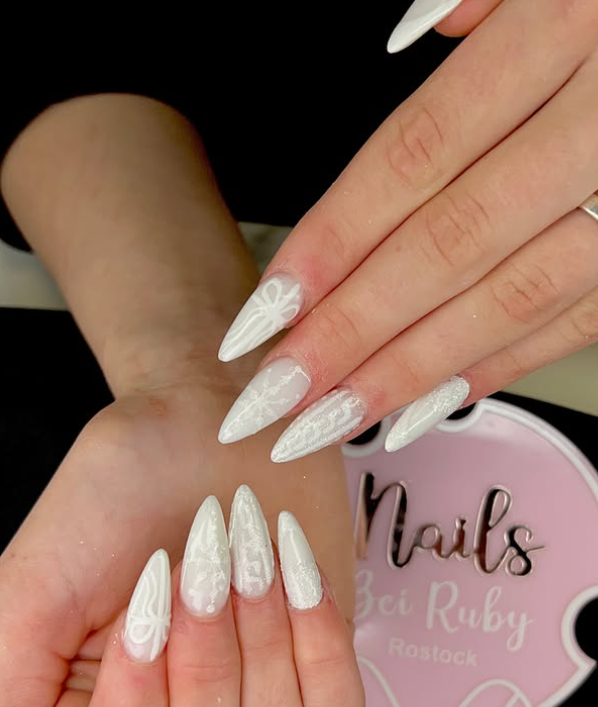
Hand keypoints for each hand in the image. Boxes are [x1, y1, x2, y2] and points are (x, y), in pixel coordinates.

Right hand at [0, 370, 360, 706]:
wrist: (206, 420)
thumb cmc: (120, 487)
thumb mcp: (31, 583)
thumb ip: (14, 702)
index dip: (133, 700)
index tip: (145, 595)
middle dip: (202, 666)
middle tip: (199, 565)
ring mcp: (255, 701)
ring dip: (260, 650)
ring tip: (247, 560)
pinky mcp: (317, 666)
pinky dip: (318, 645)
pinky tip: (295, 574)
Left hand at [216, 0, 597, 460]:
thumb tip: (411, 44)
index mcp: (571, 27)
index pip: (415, 158)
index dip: (332, 242)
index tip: (265, 312)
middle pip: (448, 245)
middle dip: (353, 332)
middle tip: (278, 398)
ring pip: (514, 296)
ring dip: (417, 367)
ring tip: (339, 418)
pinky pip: (582, 314)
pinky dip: (507, 358)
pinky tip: (439, 396)